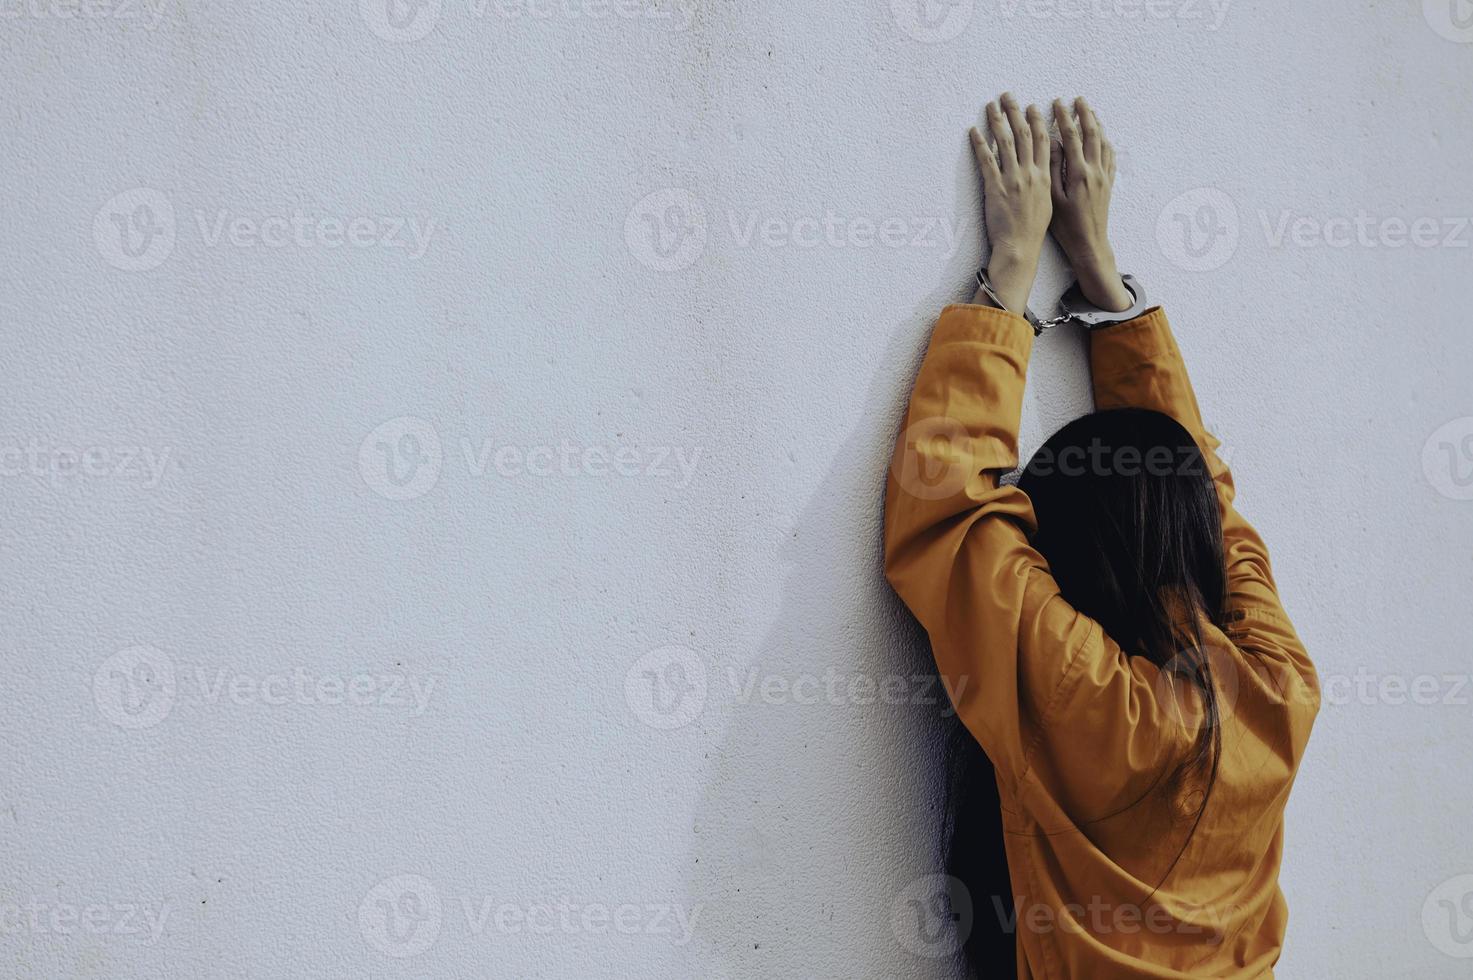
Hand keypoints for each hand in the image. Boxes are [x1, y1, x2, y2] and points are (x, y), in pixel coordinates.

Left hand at [969, 93, 1051, 315]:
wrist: (1020, 248)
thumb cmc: (1033, 230)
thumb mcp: (1048, 202)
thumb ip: (1046, 180)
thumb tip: (1045, 166)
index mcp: (1045, 176)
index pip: (1044, 141)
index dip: (1038, 121)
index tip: (1033, 106)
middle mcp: (1030, 173)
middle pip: (1024, 134)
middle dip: (1015, 112)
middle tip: (1008, 95)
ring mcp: (1012, 179)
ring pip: (1004, 142)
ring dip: (997, 121)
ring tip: (990, 106)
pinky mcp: (995, 187)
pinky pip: (986, 160)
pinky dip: (979, 143)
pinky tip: (973, 130)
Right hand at [1049, 97, 1132, 311]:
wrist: (1090, 244)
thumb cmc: (1066, 227)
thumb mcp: (1053, 199)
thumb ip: (1053, 169)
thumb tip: (1054, 144)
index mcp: (1078, 174)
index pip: (1071, 137)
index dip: (1063, 118)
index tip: (1056, 103)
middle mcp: (1095, 171)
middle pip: (1091, 134)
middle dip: (1083, 114)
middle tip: (1076, 99)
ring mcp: (1104, 176)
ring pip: (1103, 142)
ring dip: (1095, 124)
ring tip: (1088, 111)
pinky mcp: (1108, 183)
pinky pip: (1110, 155)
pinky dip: (1104, 140)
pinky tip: (1100, 135)